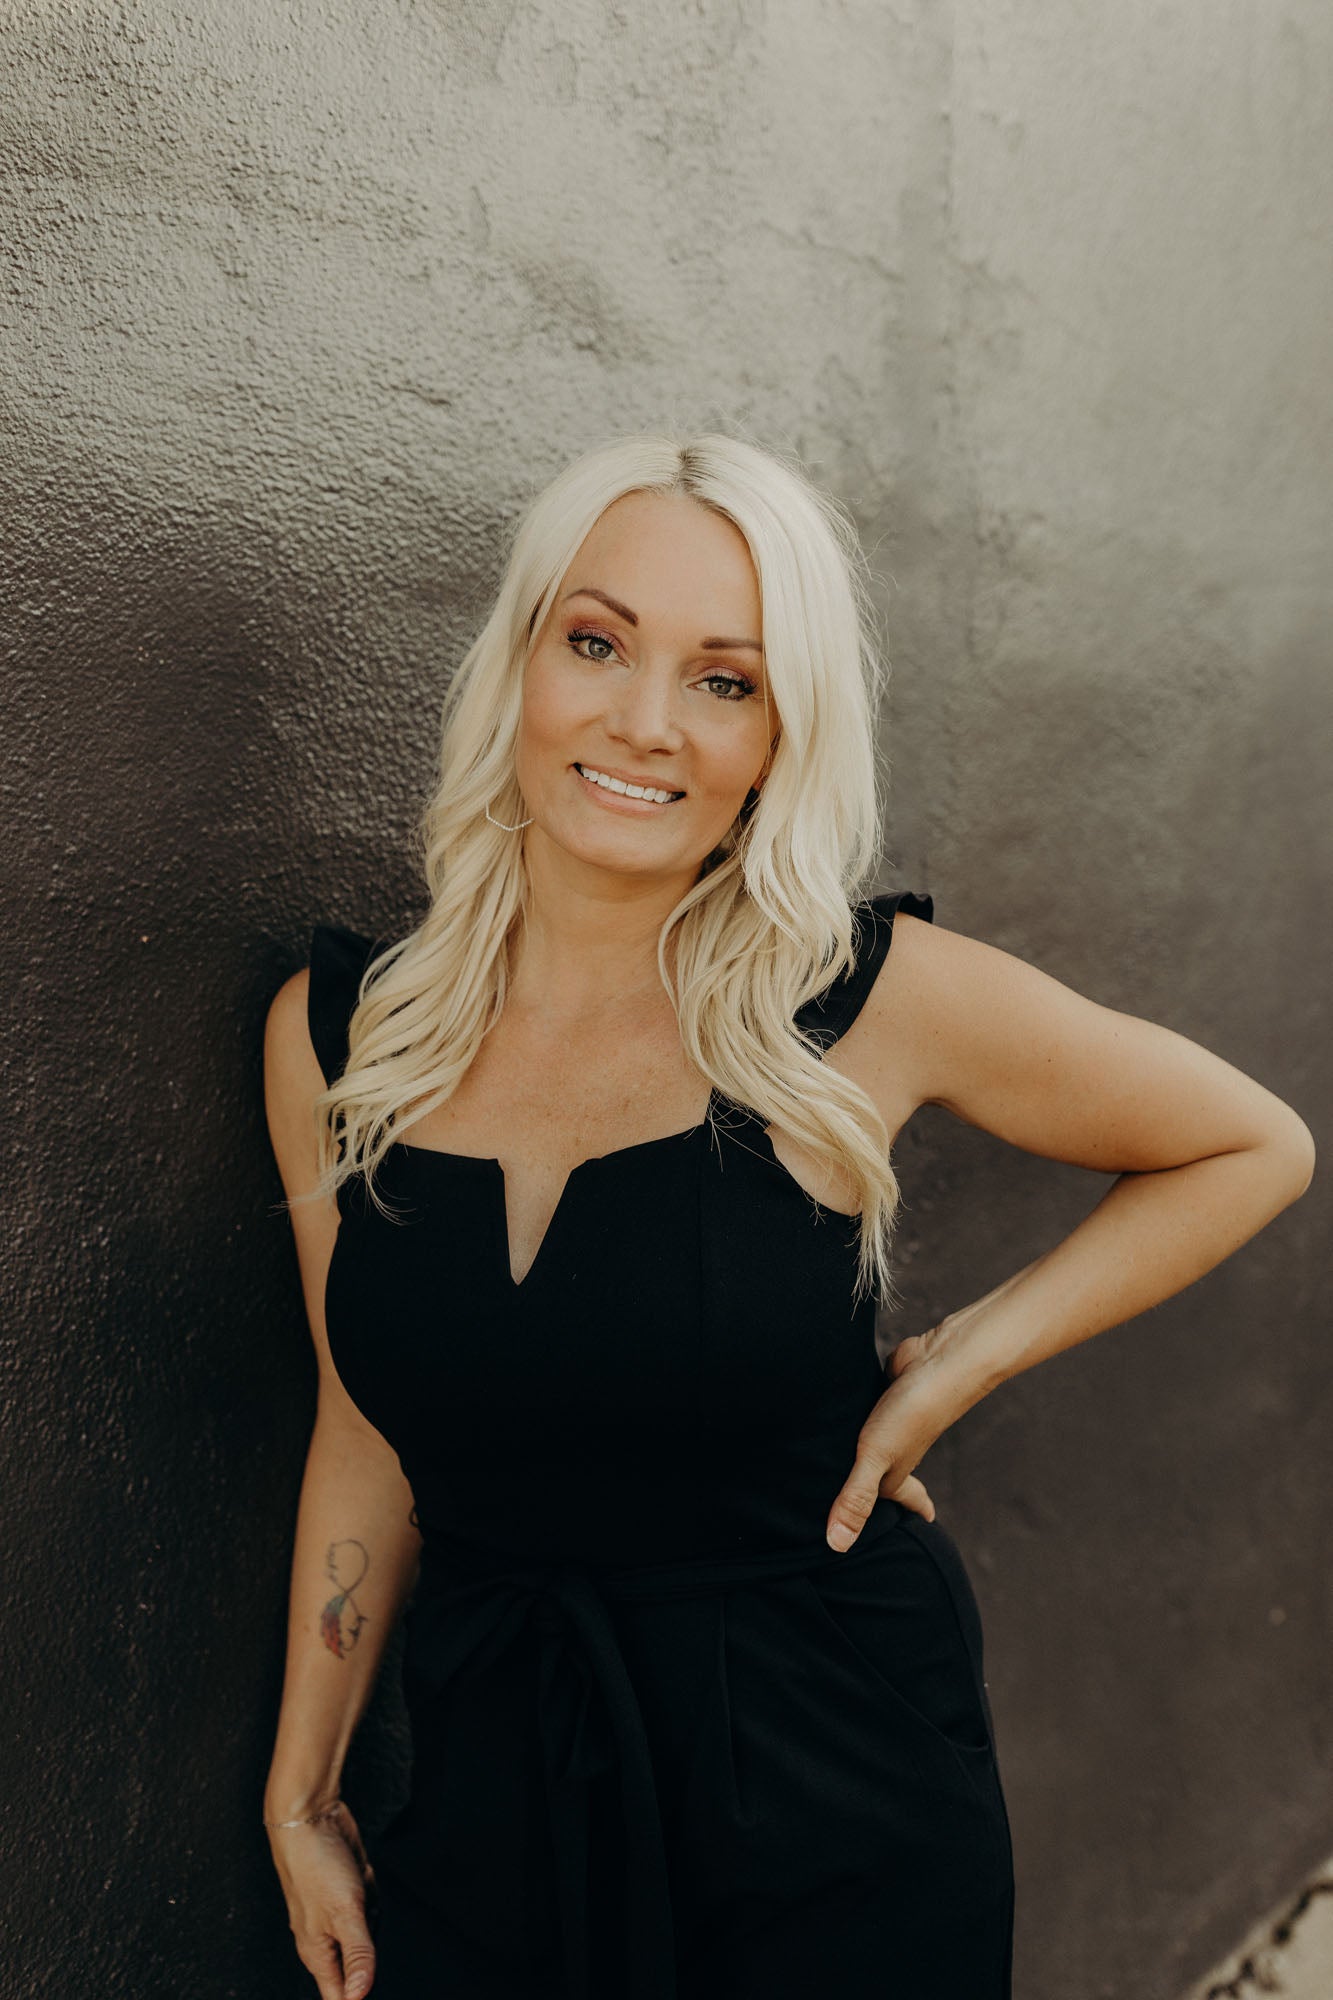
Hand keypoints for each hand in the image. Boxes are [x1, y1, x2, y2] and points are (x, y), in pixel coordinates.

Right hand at [266, 1799, 377, 1999]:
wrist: (311, 1817)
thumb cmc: (317, 1865)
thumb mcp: (345, 1914)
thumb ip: (358, 1956)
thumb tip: (360, 1996)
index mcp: (318, 1954)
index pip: (340, 1997)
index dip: (357, 1997)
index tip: (367, 1977)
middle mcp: (325, 1939)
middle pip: (361, 1962)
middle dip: (370, 1938)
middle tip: (361, 1910)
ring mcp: (335, 1914)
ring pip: (369, 1928)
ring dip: (372, 1906)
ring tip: (358, 1886)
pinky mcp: (347, 1893)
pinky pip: (369, 1902)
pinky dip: (370, 1887)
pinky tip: (360, 1873)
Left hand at [825, 1326, 965, 1550]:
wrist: (938, 1360)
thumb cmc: (912, 1413)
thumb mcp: (877, 1459)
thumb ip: (856, 1498)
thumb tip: (838, 1546)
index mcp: (895, 1471)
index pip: (903, 1499)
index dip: (909, 1510)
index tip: (923, 1521)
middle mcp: (895, 1447)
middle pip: (885, 1472)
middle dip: (877, 1486)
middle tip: (866, 1498)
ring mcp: (891, 1420)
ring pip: (874, 1441)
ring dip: (863, 1449)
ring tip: (847, 1459)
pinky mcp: (884, 1392)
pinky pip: (868, 1410)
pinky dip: (858, 1416)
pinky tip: (843, 1413)